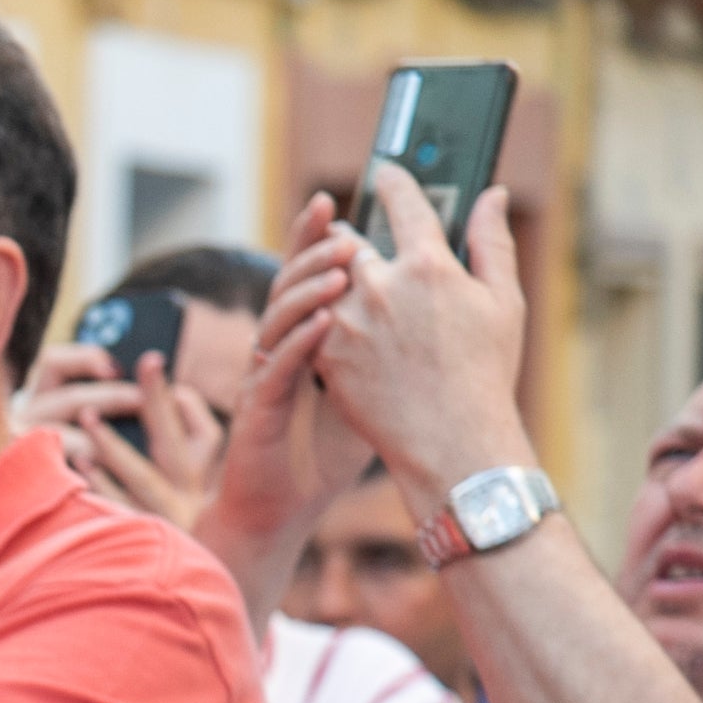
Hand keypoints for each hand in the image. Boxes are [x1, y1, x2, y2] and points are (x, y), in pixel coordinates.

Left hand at [21, 349, 225, 527]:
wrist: (154, 587)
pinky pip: (117, 509)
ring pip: (143, 477)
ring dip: (113, 443)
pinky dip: (99, 485)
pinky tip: (80, 463)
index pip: (207, 437)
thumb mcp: (175, 484)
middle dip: (158, 400)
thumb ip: (167, 444)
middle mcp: (191, 502)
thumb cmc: (159, 517)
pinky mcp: (138, 543)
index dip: (186, 405)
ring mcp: (166, 524)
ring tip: (87, 413)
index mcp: (205, 483)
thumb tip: (158, 398)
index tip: (161, 373)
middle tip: (146, 360)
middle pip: (173, 444)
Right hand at [202, 195, 375, 544]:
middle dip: (307, 246)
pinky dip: (298, 342)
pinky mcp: (257, 409)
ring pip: (277, 317)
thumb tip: (446, 287)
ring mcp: (265, 375)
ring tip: (340, 268)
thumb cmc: (329, 447)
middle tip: (335, 217)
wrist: (288, 504)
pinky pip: (274, 368)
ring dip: (305, 289)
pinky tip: (323, 323)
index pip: (310, 272)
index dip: (318, 235)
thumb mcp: (380, 378)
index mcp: (308, 335)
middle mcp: (280, 346)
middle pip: (288, 282)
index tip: (339, 198)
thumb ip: (403, 331)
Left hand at [308, 165, 532, 498]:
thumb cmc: (485, 373)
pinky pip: (308, 318)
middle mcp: (381, 286)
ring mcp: (347, 320)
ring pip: (318, 278)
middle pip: (344, 240)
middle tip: (345, 238)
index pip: (403, 203)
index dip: (392, 181)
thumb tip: (492, 194)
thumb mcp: (503, 302)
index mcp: (429, 266)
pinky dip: (313, 312)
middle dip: (343, 236)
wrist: (448, 438)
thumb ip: (492, 242)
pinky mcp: (323, 352)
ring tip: (331, 281)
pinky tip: (322, 318)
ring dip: (322, 275)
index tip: (385, 170)